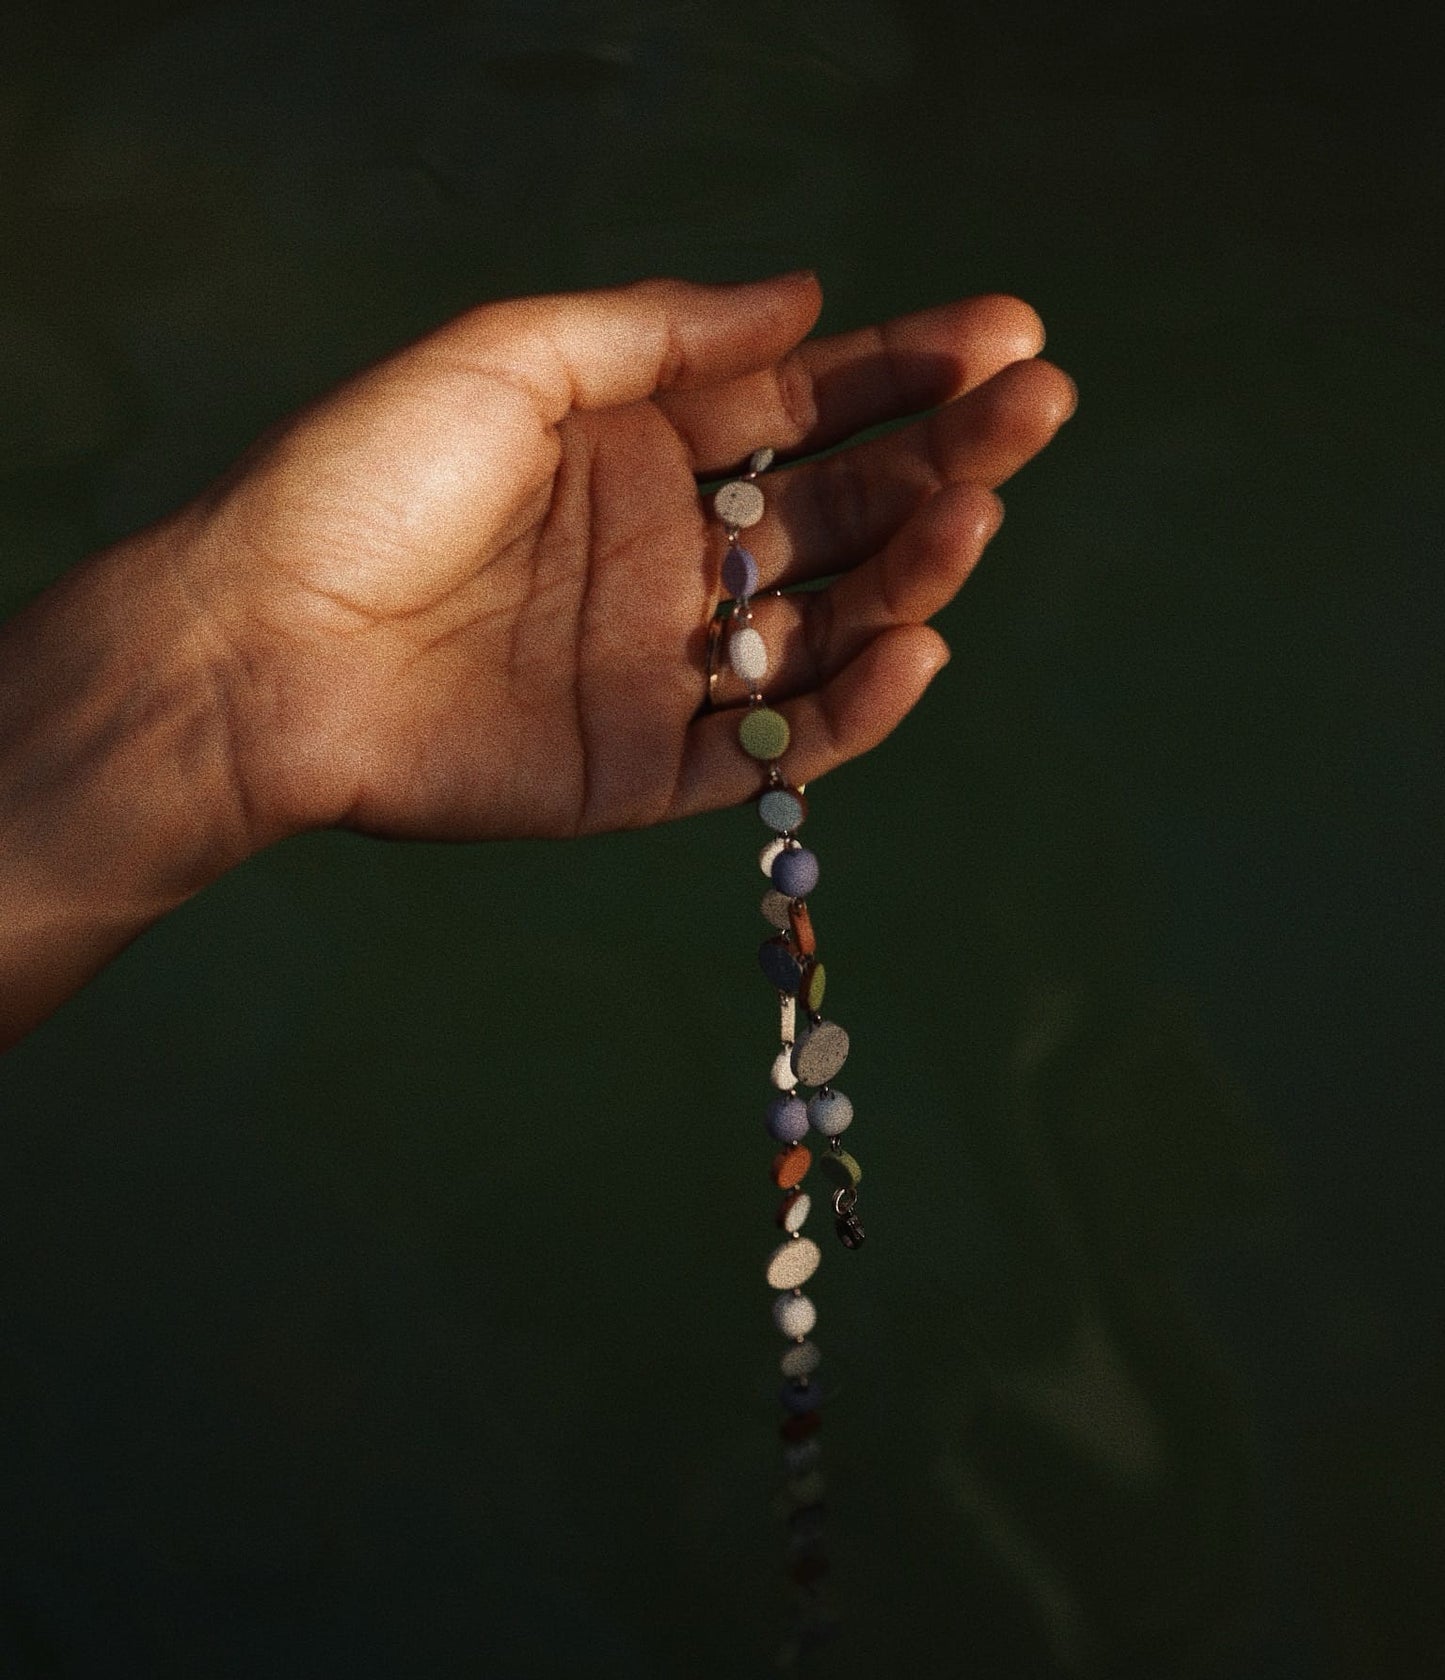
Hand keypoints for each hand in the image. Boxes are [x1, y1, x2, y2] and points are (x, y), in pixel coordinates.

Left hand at [175, 270, 1074, 849]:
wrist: (260, 645)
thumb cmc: (361, 480)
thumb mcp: (507, 358)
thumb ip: (661, 333)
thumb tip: (805, 297)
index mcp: (643, 451)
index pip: (807, 406)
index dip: (909, 371)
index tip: (1009, 333)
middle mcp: (673, 558)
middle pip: (842, 510)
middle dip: (947, 457)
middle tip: (1037, 409)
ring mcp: (665, 668)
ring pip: (827, 627)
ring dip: (914, 571)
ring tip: (976, 511)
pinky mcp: (646, 770)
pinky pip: (772, 748)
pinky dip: (851, 711)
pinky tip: (914, 647)